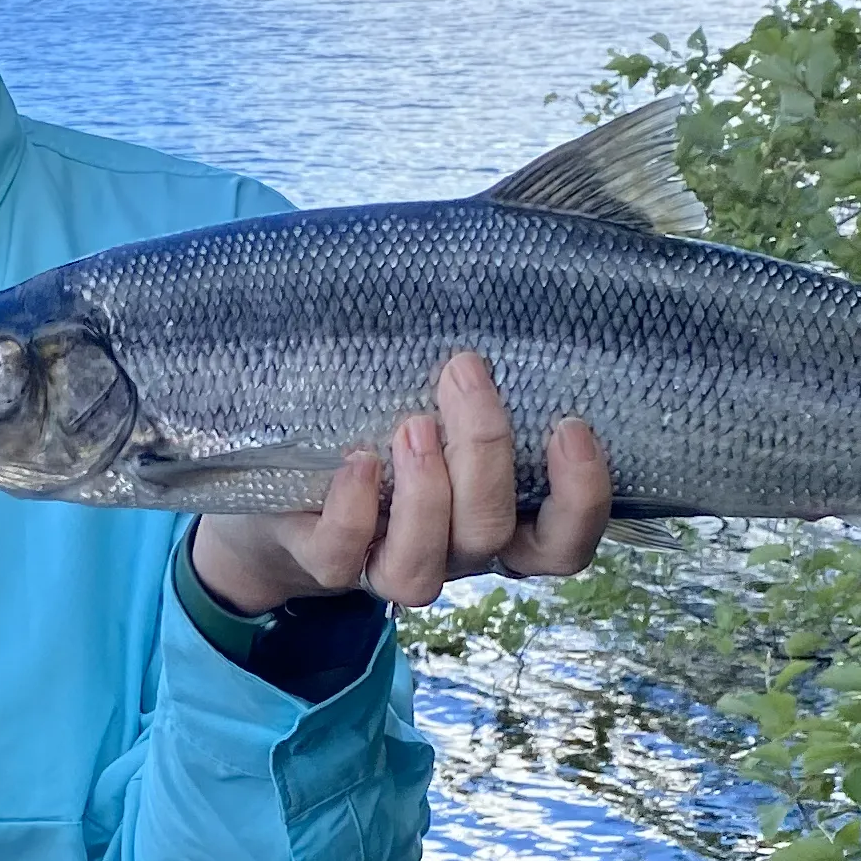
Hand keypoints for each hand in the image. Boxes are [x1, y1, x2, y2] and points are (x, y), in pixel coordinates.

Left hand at [189, 351, 610, 614]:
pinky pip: (345, 555)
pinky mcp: (326, 563)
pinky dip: (355, 508)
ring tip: (412, 423)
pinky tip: (359, 459)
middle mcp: (450, 551)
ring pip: (425, 568)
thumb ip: (467, 381)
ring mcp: (388, 564)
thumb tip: (488, 293)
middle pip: (492, 531)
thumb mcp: (429, 402)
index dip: (581, 498)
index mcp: (493, 520)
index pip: (562, 544)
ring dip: (427, 495)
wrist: (279, 496)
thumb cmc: (377, 432)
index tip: (571, 425)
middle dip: (485, 451)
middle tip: (465, 372)